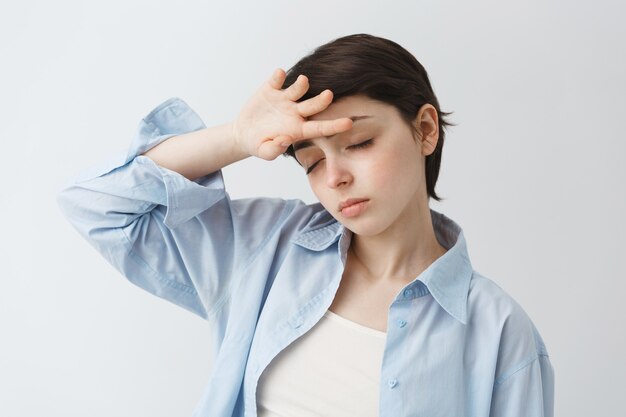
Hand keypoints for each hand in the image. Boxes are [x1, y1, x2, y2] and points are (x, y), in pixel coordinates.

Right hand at [231, 68, 352, 160]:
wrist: (244, 132)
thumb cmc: (259, 144)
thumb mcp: (265, 151)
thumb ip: (274, 149)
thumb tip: (284, 139)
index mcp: (299, 129)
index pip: (320, 128)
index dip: (334, 125)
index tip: (349, 123)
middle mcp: (296, 112)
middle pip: (313, 105)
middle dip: (321, 100)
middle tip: (328, 95)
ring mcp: (284, 99)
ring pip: (297, 90)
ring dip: (301, 85)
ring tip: (303, 80)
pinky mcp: (271, 89)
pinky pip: (277, 80)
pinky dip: (278, 76)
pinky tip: (279, 74)